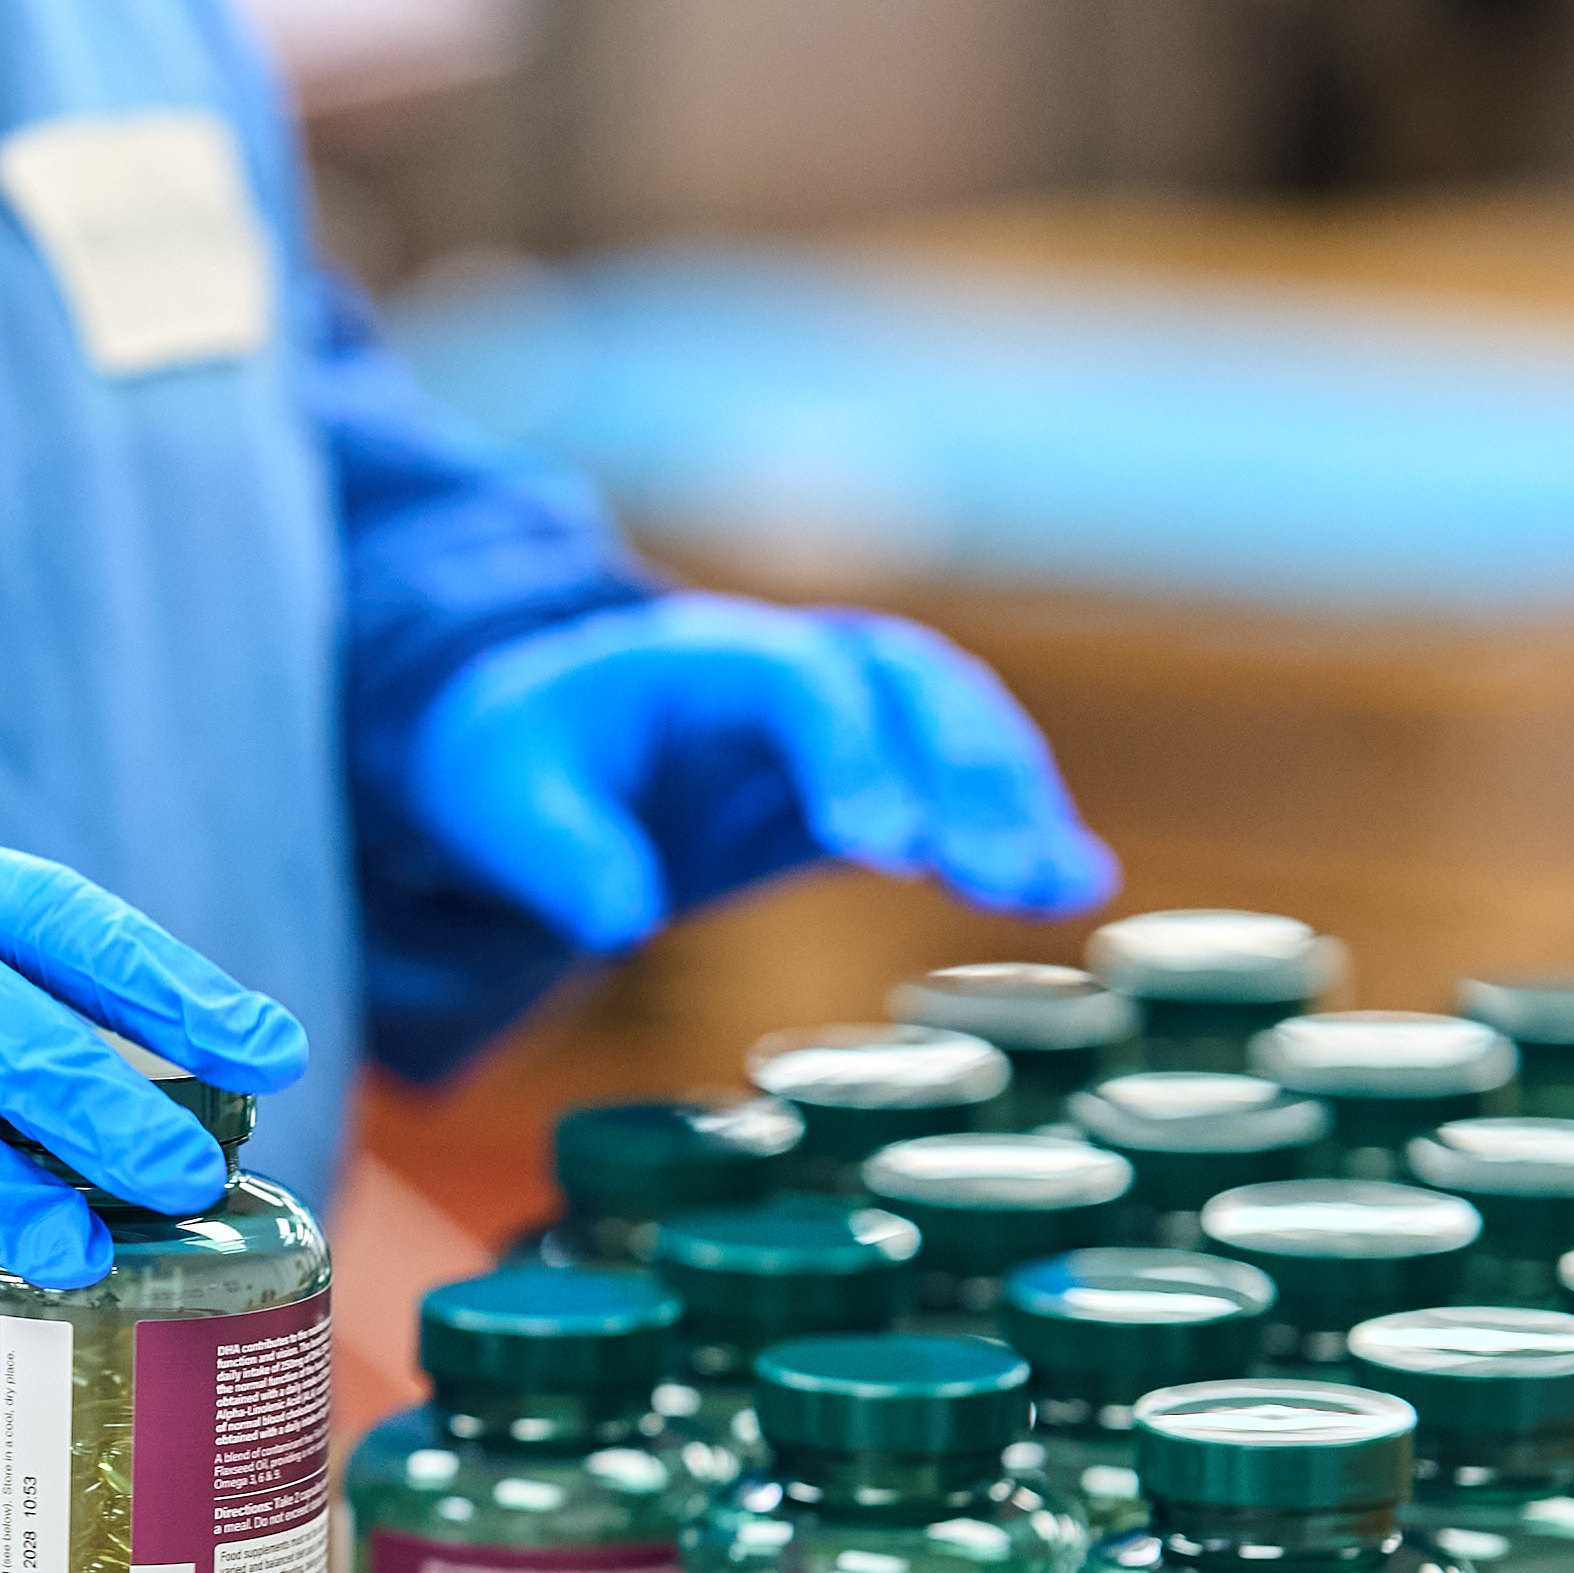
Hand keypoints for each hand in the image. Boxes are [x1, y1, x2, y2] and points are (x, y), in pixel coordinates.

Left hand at [407, 595, 1115, 954]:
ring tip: (1055, 890)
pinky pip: (965, 783)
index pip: (802, 684)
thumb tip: (618, 917)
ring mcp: (853, 711)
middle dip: (965, 776)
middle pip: (911, 690)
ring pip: (960, 727)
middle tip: (997, 877)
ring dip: (1015, 802)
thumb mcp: (499, 799)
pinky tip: (1074, 885)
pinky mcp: (880, 770)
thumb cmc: (521, 761)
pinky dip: (1020, 824)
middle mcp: (800, 663)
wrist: (549, 743)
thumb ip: (554, 851)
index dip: (851, 754)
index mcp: (706, 655)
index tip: (880, 848)